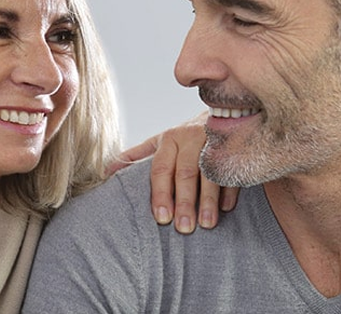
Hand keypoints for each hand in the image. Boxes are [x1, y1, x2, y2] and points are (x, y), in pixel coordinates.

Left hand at [106, 112, 237, 233]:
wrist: (223, 112)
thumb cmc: (185, 137)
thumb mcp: (161, 142)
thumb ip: (137, 156)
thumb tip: (105, 171)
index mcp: (169, 140)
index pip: (161, 169)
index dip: (161, 194)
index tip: (162, 218)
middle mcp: (190, 139)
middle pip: (185, 174)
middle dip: (185, 202)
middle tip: (183, 228)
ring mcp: (214, 143)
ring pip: (210, 174)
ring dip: (208, 200)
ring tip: (206, 224)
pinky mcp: (235, 147)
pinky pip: (232, 170)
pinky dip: (230, 190)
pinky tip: (226, 209)